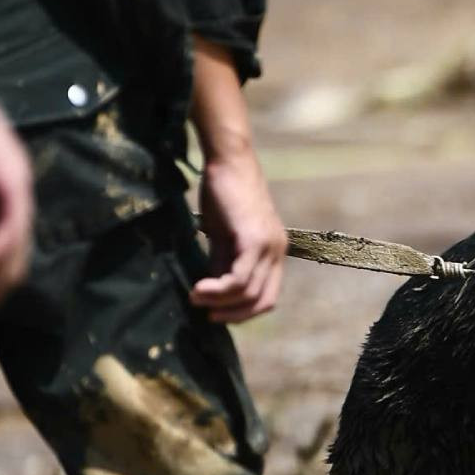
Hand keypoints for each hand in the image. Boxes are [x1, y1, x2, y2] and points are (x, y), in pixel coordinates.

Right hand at [188, 37, 284, 322]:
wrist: (228, 161)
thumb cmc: (222, 194)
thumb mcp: (222, 236)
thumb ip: (222, 263)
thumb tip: (213, 294)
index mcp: (274, 252)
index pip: (268, 297)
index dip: (243, 312)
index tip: (216, 313)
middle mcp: (278, 251)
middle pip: (262, 301)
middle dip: (233, 314)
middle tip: (206, 312)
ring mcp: (269, 246)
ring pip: (249, 292)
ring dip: (219, 302)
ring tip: (195, 297)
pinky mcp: (254, 239)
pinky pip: (240, 278)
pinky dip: (219, 290)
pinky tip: (199, 288)